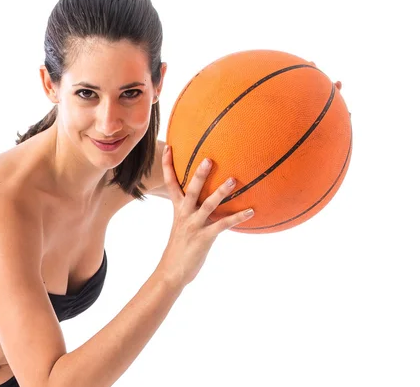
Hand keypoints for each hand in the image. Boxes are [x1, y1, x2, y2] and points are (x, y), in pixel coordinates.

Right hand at [156, 145, 253, 287]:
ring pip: (208, 205)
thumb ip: (190, 211)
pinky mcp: (204, 238)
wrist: (172, 271)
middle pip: (191, 189)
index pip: (170, 183)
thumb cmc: (180, 248)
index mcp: (177, 209)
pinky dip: (237, 217)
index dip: (168, 165)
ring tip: (234, 180)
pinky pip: (223, 224)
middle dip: (200, 174)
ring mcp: (194, 226)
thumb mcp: (181, 226)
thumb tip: (204, 201)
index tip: (169, 147)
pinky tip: (251, 212)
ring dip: (221, 192)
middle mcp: (184, 214)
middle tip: (209, 159)